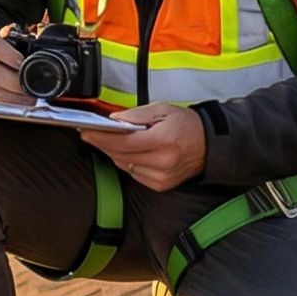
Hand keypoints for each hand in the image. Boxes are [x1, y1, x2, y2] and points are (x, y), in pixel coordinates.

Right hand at [0, 26, 26, 104]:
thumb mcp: (4, 44)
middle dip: (16, 81)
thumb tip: (31, 35)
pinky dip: (7, 106)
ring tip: (28, 97)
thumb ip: (15, 38)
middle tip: (30, 85)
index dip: (10, 54)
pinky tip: (18, 104)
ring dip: (14, 97)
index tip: (23, 62)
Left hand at [79, 103, 206, 192]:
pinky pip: (134, 173)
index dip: (101, 138)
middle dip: (102, 144)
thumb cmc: (187, 125)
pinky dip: (127, 162)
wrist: (210, 145)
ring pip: (125, 165)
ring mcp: (161, 176)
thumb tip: (114, 120)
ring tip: (105, 141)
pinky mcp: (161, 185)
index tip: (86, 131)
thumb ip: (136, 115)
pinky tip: (127, 152)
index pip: (123, 142)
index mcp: (163, 140)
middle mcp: (162, 162)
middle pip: (120, 155)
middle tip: (89, 133)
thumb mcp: (163, 110)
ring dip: (113, 153)